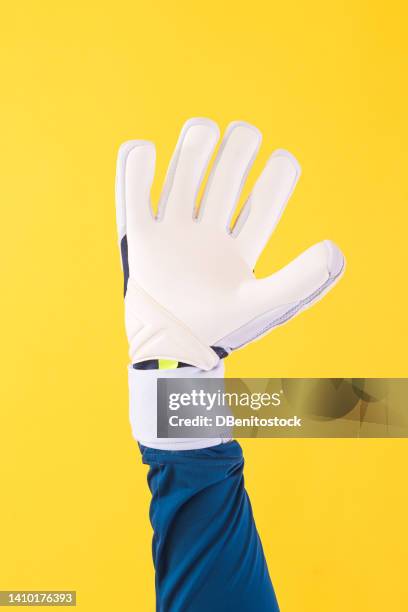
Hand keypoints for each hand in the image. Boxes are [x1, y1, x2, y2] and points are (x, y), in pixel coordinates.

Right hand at [116, 118, 343, 370]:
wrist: (169, 352)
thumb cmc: (220, 332)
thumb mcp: (266, 308)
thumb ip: (303, 281)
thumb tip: (334, 249)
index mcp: (241, 247)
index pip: (264, 200)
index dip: (277, 175)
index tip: (281, 161)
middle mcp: (209, 233)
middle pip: (225, 175)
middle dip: (237, 148)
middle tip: (243, 139)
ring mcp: (174, 232)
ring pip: (185, 172)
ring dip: (195, 143)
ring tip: (203, 132)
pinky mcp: (140, 237)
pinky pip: (134, 192)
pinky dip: (136, 165)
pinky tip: (146, 151)